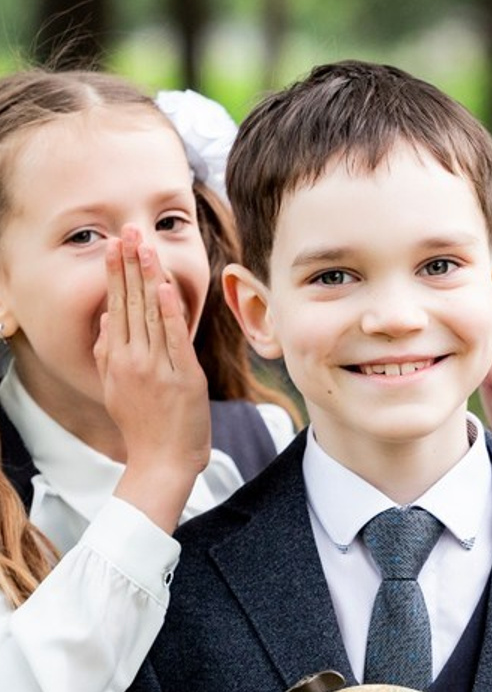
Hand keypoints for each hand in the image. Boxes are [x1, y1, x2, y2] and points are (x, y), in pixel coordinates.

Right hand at [97, 225, 210, 532]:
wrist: (162, 462)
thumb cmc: (144, 427)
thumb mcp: (116, 387)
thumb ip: (110, 352)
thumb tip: (107, 319)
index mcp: (117, 359)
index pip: (116, 306)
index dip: (116, 274)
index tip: (114, 245)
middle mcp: (133, 359)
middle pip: (130, 302)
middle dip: (129, 264)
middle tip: (126, 230)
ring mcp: (158, 368)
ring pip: (150, 315)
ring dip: (147, 277)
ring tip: (143, 246)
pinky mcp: (183, 379)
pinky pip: (174, 341)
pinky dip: (168, 314)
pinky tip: (163, 288)